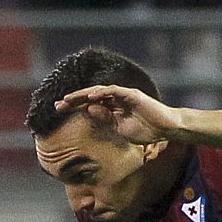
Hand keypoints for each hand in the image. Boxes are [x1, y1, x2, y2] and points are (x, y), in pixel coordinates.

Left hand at [56, 85, 182, 145]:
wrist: (165, 129)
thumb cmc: (145, 130)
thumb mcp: (119, 127)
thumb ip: (105, 118)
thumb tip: (89, 109)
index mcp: (111, 107)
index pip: (88, 104)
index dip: (74, 106)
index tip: (58, 110)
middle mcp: (115, 98)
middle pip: (90, 96)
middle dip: (73, 100)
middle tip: (57, 105)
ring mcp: (124, 95)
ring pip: (99, 91)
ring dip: (83, 94)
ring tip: (69, 99)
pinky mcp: (133, 95)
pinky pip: (115, 92)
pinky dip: (102, 93)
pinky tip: (90, 97)